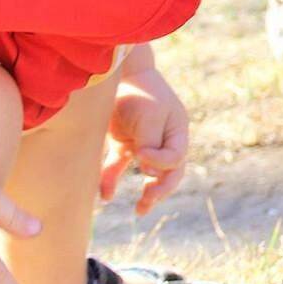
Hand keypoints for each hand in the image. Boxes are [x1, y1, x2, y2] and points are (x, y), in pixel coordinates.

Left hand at [99, 67, 188, 214]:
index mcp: (177, 130)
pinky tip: (105, 195)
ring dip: (146, 193)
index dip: (159, 162)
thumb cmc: (137, 92)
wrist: (114, 73)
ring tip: (140, 210)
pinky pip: (120, 167)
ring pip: (149, 173)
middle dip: (160, 190)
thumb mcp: (148, 116)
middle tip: (146, 203)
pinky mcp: (124, 142)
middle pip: (169, 171)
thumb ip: (151, 144)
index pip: (175, 158)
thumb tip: (152, 173)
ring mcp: (144, 141)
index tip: (140, 155)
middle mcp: (164, 138)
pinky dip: (113, 180)